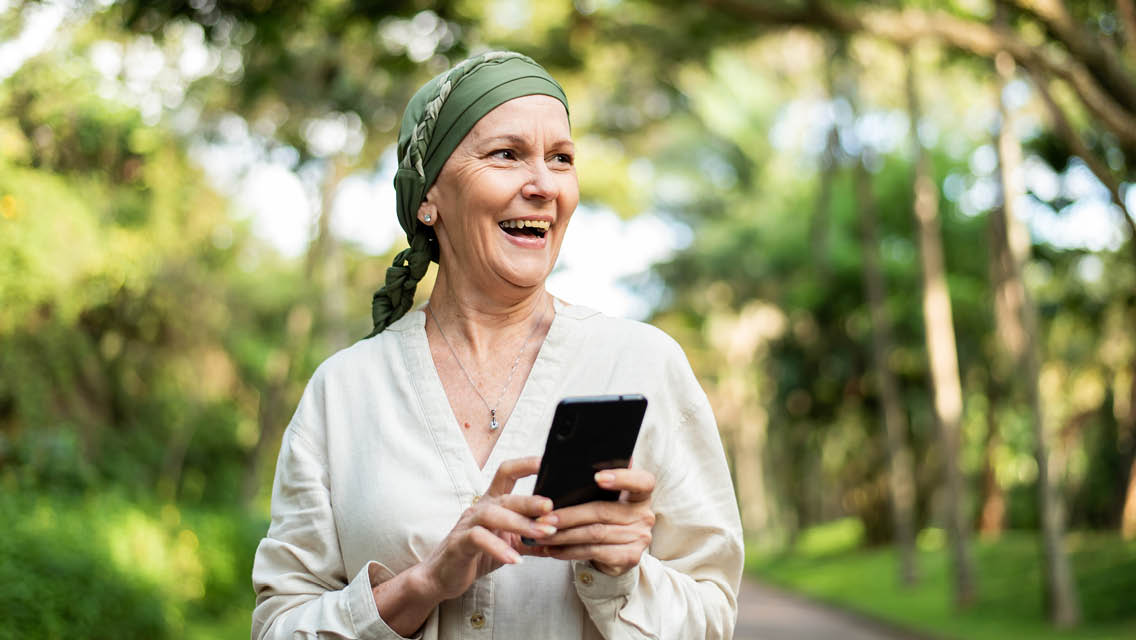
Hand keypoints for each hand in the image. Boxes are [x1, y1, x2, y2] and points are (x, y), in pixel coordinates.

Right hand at [416, 457, 556, 600]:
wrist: (444, 575)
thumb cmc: (478, 554)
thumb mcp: (511, 543)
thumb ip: (533, 538)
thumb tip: (564, 532)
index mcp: (493, 502)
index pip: (507, 473)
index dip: (526, 464)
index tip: (548, 462)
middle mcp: (481, 508)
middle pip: (506, 496)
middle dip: (530, 501)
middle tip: (552, 508)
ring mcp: (468, 524)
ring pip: (493, 514)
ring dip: (520, 523)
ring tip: (542, 533)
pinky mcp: (460, 543)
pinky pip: (479, 539)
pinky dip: (499, 549)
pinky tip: (515, 559)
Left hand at [531, 467, 655, 575]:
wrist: (615, 552)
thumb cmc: (605, 516)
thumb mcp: (606, 498)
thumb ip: (597, 484)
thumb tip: (572, 465)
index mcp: (641, 494)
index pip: (642, 482)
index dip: (622, 478)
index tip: (597, 477)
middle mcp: (644, 515)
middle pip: (604, 511)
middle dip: (570, 515)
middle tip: (546, 517)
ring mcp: (639, 538)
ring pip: (595, 533)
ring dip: (564, 535)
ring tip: (543, 534)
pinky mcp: (629, 557)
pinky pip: (594, 551)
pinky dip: (569, 551)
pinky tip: (552, 549)